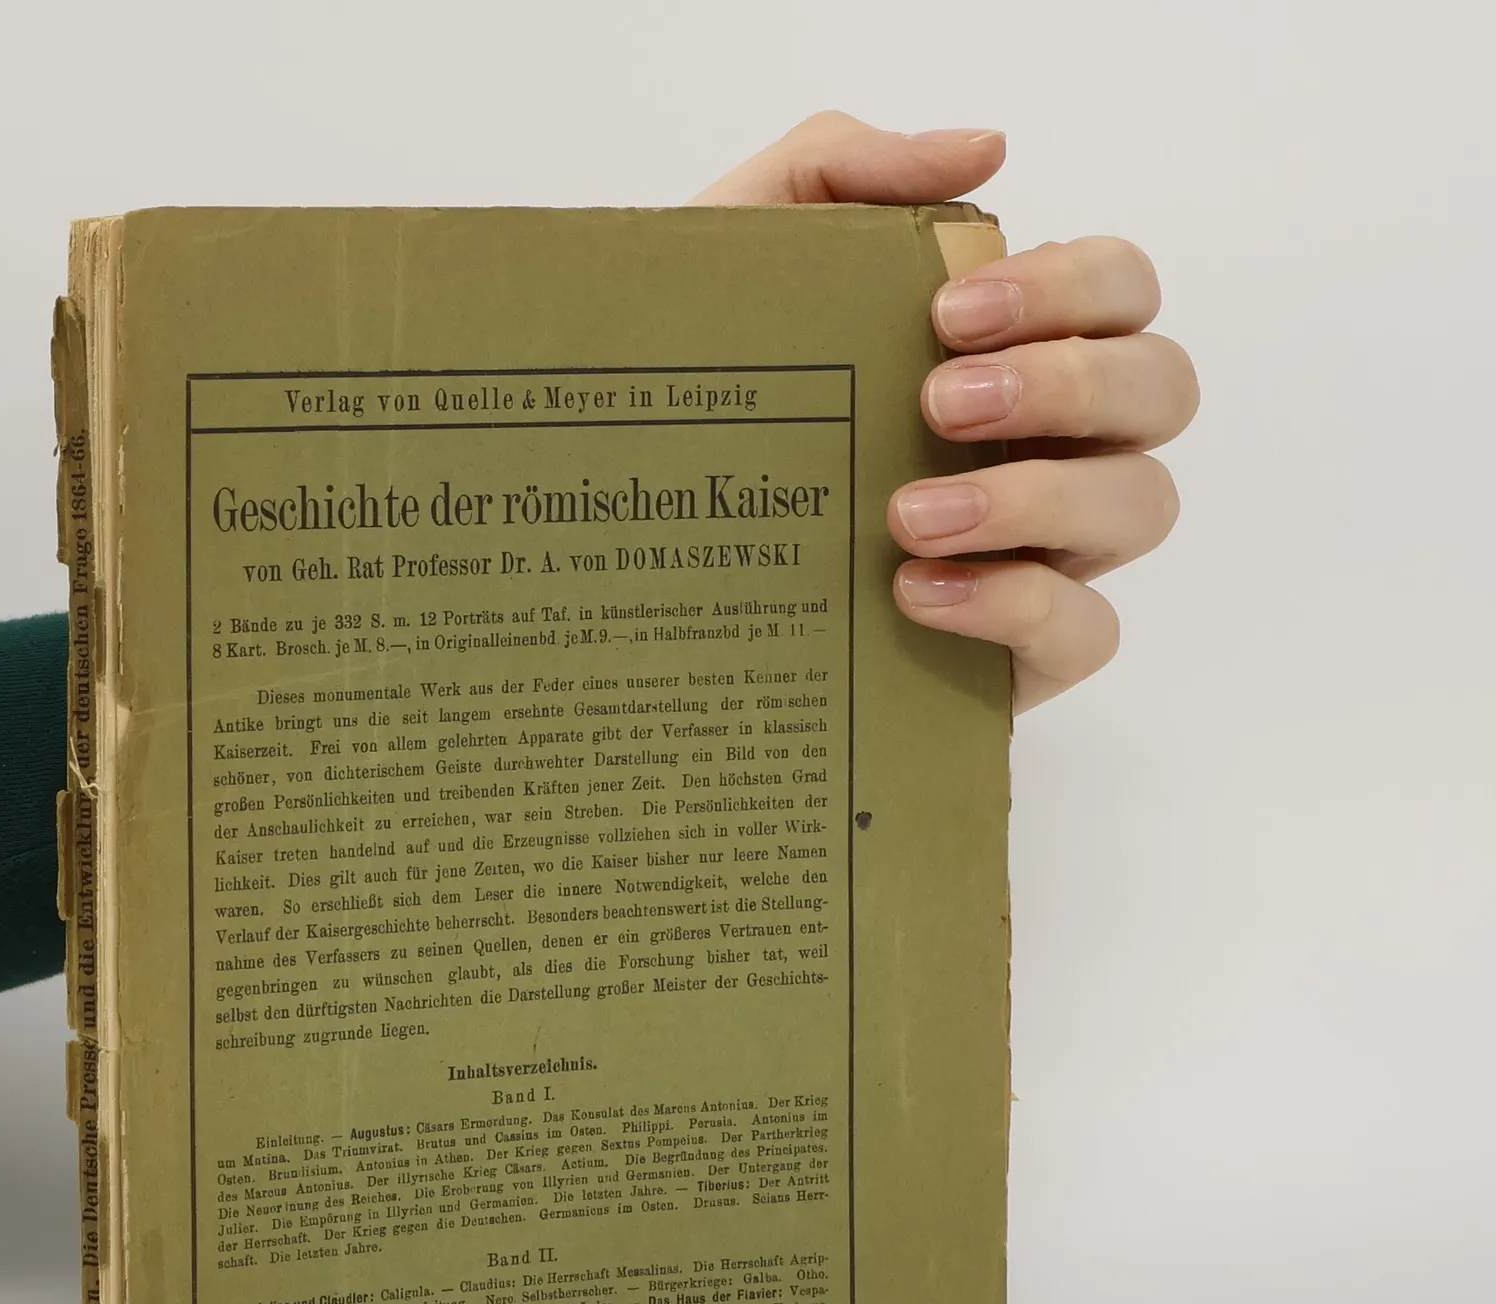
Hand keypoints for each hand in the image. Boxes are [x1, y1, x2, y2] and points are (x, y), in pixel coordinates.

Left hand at [693, 113, 1197, 712]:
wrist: (645, 554)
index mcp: (1021, 346)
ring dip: (1036, 499)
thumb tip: (987, 150)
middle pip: (1160, 388)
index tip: (950, 312)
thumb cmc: (717, 396)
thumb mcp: (741, 257)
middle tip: (940, 402)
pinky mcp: (1024, 651)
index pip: (1122, 289)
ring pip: (1140, 505)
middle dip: (1066, 384)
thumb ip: (841, 170)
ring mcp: (1053, 548)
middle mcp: (1059, 440)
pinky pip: (1087, 630)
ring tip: (907, 516)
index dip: (1071, 288)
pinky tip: (915, 592)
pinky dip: (1015, 605)